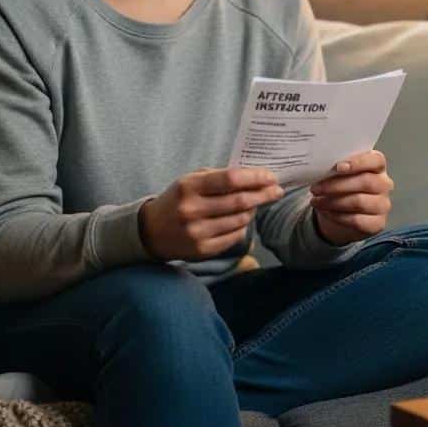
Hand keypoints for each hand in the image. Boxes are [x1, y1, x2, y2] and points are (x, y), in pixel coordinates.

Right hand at [138, 166, 283, 261]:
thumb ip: (219, 176)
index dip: (255, 178)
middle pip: (240, 201)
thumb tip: (254, 176)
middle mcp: (192, 210)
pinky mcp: (202, 250)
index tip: (271, 177)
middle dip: (263, 195)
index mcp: (189, 186)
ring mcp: (197, 232)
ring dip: (253, 211)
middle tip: (277, 191)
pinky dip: (243, 226)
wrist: (150, 231)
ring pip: (240, 220)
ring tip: (256, 204)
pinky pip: (234, 236)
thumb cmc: (177, 199)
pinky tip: (242, 220)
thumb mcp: (190, 180)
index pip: (231, 179)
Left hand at [309, 150, 393, 245]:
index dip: (358, 163)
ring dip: (333, 202)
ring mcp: (383, 204)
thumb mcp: (340, 173)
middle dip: (337, 185)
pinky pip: (357, 220)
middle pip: (366, 182)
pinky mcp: (378, 223)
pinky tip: (325, 212)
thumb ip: (336, 168)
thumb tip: (320, 167)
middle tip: (316, 188)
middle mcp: (384, 184)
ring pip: (359, 202)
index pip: (376, 160)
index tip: (338, 167)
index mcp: (377, 166)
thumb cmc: (342, 186)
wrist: (343, 212)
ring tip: (316, 201)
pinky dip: (337, 216)